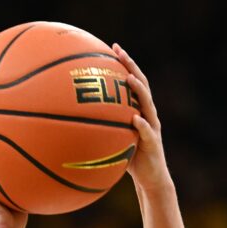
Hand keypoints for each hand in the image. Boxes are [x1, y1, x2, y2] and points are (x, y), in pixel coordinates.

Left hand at [113, 43, 171, 191]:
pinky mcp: (153, 144)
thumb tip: (73, 119)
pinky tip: (135, 119)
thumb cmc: (130, 159)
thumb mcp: (114, 138)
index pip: (134, 81)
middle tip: (119, 51)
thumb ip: (101, 126)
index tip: (113, 47)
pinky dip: (142, 125)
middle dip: (131, 66)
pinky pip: (147, 133)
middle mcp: (148, 115)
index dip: (125, 64)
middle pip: (142, 85)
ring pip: (148, 104)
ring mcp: (153, 128)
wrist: (151, 180)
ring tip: (129, 79)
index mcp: (140, 110)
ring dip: (139, 91)